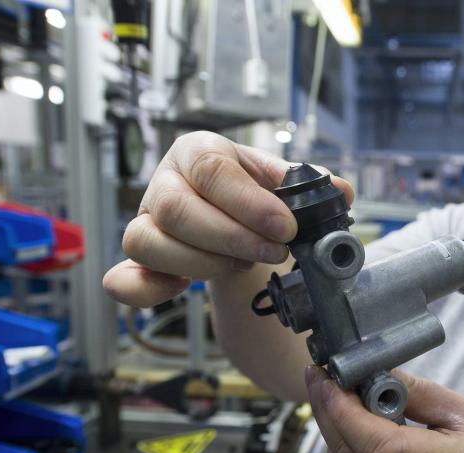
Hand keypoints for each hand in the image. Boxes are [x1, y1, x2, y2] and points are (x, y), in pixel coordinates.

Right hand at [102, 131, 352, 306]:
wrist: (233, 217)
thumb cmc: (253, 195)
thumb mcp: (281, 182)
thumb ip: (308, 186)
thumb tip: (341, 191)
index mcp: (197, 151)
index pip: (212, 171)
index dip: (249, 203)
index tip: (285, 228)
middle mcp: (163, 183)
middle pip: (176, 210)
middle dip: (233, 239)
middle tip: (275, 253)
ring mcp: (145, 222)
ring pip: (147, 244)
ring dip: (204, 263)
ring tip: (243, 264)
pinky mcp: (138, 261)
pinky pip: (122, 280)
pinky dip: (146, 291)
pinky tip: (182, 289)